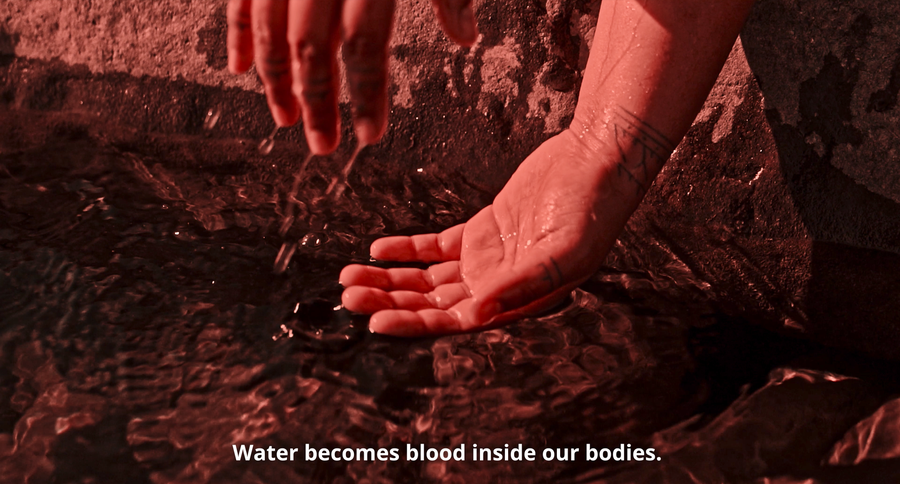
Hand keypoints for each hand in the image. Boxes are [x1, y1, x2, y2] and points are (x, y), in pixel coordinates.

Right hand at [227, 0, 478, 153]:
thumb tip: (465, 41)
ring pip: (271, 26)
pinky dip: (239, 33)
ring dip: (274, 79)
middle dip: (316, 101)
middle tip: (323, 146)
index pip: (365, 46)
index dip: (366, 95)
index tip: (369, 136)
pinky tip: (240, 70)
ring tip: (284, 120)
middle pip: (312, 46)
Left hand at [339, 130, 637, 335]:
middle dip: (389, 300)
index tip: (376, 321)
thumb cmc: (592, 208)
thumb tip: (479, 311)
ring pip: (427, 278)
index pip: (455, 323)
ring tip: (349, 276)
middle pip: (432, 303)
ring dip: (389, 278)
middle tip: (348, 296)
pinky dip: (406, 248)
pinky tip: (377, 249)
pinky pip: (435, 246)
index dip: (414, 324)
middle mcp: (497, 287)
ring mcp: (487, 260)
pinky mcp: (481, 230)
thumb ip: (522, 283)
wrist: (596, 161)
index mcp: (516, 301)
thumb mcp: (564, 251)